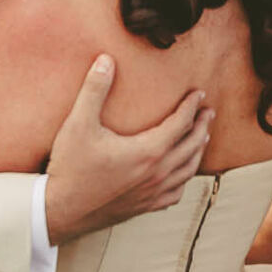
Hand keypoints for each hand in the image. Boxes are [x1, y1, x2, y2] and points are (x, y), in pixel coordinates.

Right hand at [43, 55, 213, 244]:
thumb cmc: (70, 167)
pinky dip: (184, 180)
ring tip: (202, 139)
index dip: (191, 106)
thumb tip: (106, 60)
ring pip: (187, 171)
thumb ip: (94, 90)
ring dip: (198, 152)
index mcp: (148, 151)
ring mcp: (153, 193)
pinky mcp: (145, 207)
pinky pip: (175, 194)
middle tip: (209, 113)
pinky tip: (181, 175)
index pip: (180, 124)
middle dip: (202, 126)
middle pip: (191, 146)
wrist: (62, 210)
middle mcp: (157, 174)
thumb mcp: (78, 124)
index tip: (199, 94)